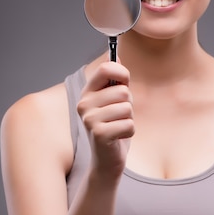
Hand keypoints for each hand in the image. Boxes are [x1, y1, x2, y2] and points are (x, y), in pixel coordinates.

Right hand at [77, 60, 133, 179]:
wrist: (107, 159)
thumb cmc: (113, 126)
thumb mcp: (114, 100)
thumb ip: (115, 79)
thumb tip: (116, 55)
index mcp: (87, 92)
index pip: (106, 68)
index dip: (122, 73)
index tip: (124, 82)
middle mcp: (84, 103)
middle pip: (122, 91)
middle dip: (128, 104)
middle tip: (118, 116)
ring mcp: (89, 119)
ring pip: (127, 108)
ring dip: (129, 119)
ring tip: (118, 126)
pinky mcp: (99, 134)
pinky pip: (128, 124)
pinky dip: (129, 132)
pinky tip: (118, 137)